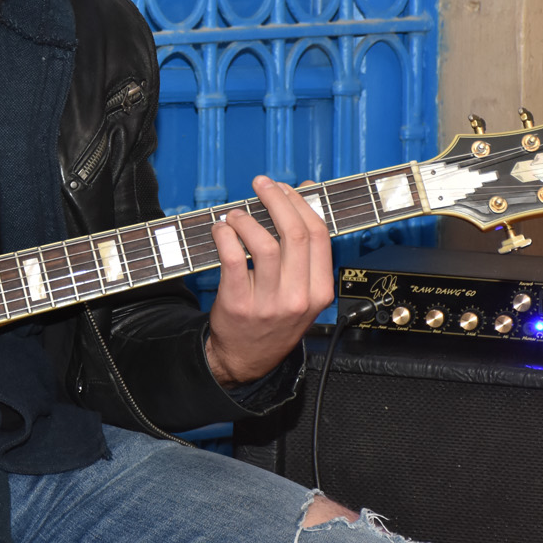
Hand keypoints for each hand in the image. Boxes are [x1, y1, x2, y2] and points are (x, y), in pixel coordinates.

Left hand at [205, 175, 333, 386]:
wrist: (246, 359)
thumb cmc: (274, 318)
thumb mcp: (301, 291)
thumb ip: (304, 250)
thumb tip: (305, 195)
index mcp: (320, 291)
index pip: (318, 236)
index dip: (301, 204)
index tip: (286, 188)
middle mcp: (298, 297)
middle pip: (294, 234)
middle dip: (277, 200)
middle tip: (261, 184)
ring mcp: (268, 302)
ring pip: (264, 244)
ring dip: (247, 220)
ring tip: (236, 214)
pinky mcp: (239, 303)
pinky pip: (233, 258)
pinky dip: (226, 236)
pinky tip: (222, 230)